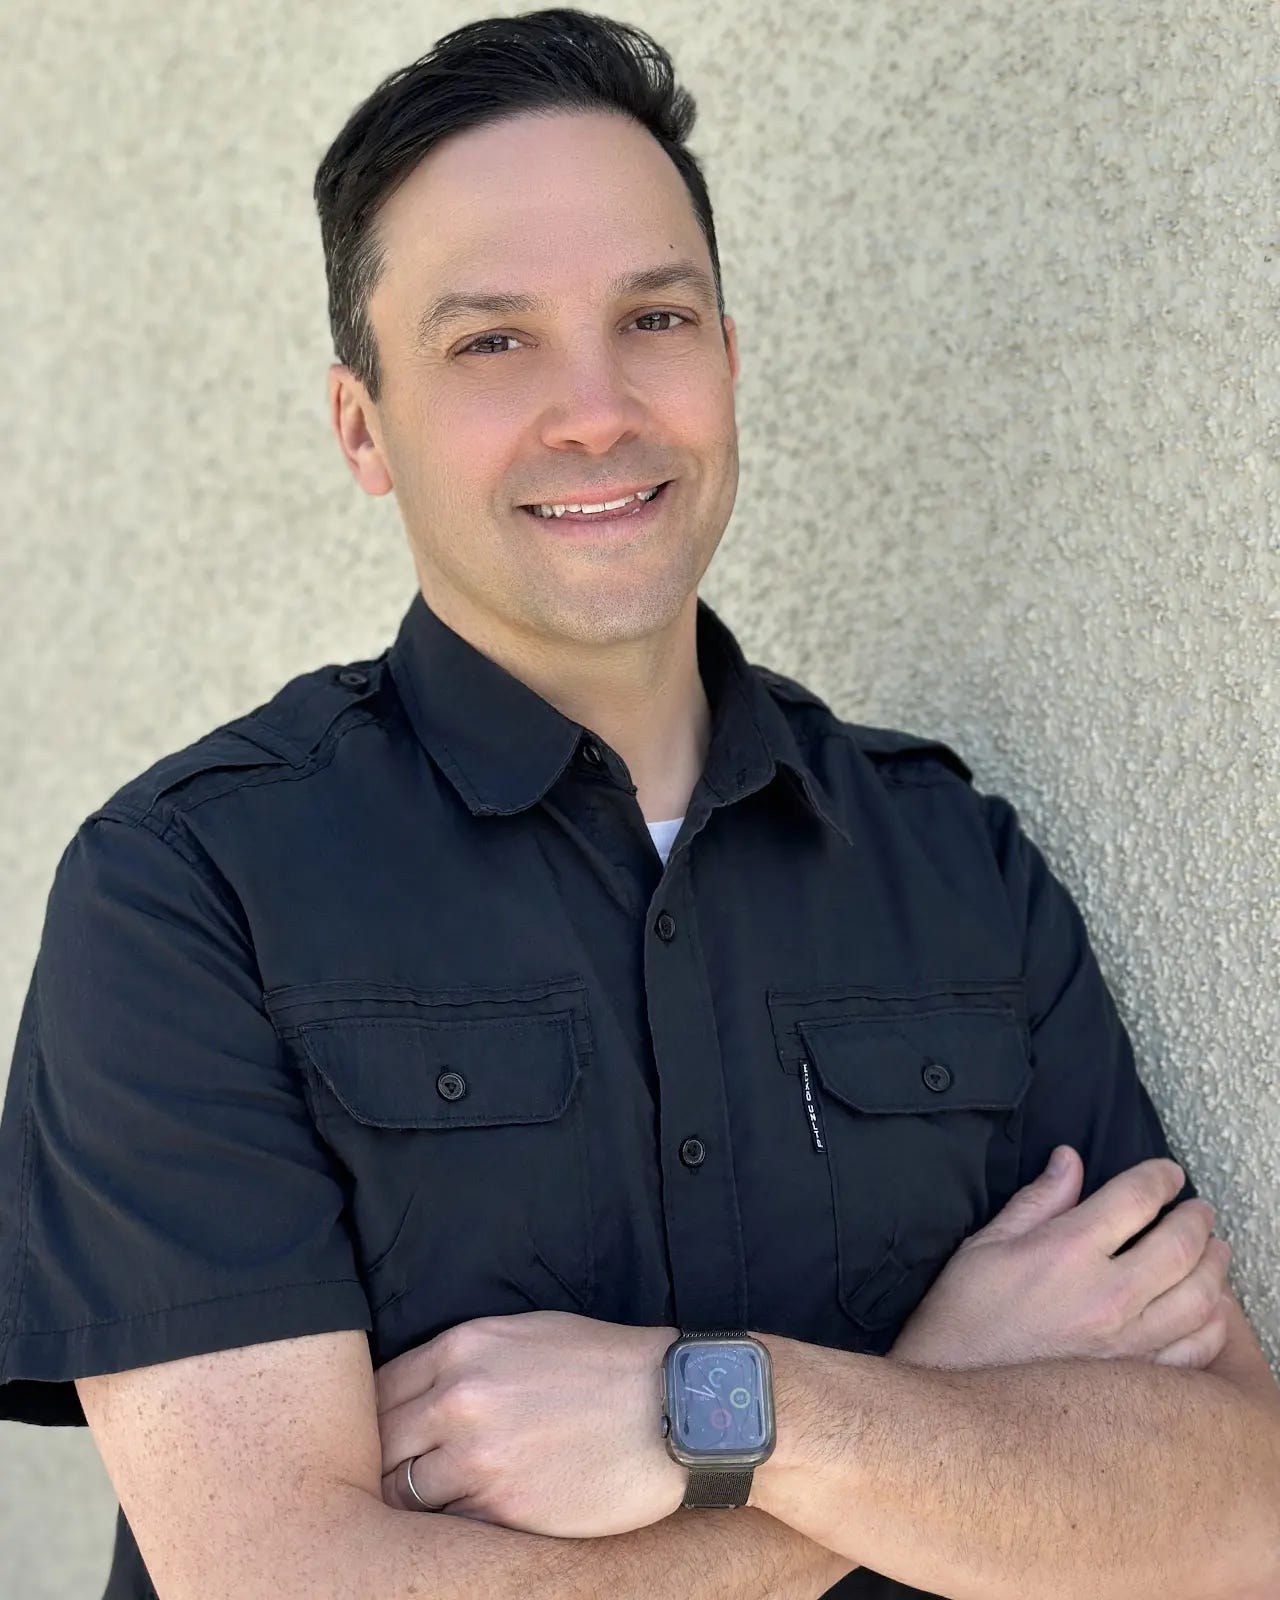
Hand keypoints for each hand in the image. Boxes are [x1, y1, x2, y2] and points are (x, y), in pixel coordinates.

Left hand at [375, 1310, 685, 1536]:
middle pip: (379, 1445)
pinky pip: (448, 1528)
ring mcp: (479, 1457)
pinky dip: (450, 1531)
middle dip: (380, 1465)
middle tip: (389, 1481)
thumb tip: (420, 1392)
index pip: (378, 1391)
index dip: (372, 1422)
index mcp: (462, 1349)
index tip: (379, 1441)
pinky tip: (467, 1524)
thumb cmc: (605, 1367)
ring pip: (404, 1495)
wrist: (674, 1409)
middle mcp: (460, 1399)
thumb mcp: (525, 1334)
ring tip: (427, 1510)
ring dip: (411, 1506)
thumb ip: (465, 1360)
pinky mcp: (504, 1508)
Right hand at [889, 1149, 1231, 1370]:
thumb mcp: (987, 1245)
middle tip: (1198, 1209)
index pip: (1136, 1198)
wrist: (959, 1401)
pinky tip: (1207, 1310)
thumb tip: (1070, 1160)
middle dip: (1197, 1218)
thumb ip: (1038, 1200)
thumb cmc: (964, 1318)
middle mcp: (1107, 1296)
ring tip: (1212, 1252)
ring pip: (1201, 1298)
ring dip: (1215, 1267)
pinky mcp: (1136, 1382)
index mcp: (1067, 1251)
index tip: (1169, 1173)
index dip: (1160, 1177)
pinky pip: (1197, 1350)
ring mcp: (1127, 1344)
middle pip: (1181, 1244)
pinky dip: (1213, 1325)